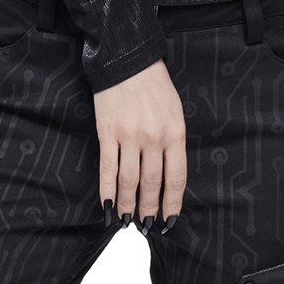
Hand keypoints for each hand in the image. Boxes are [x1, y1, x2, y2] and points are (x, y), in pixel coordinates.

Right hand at [93, 57, 186, 232]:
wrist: (127, 58)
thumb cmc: (153, 83)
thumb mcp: (174, 110)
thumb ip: (172, 140)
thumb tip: (167, 174)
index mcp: (174, 132)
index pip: (176, 178)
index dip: (172, 203)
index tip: (169, 219)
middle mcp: (153, 137)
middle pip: (151, 184)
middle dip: (149, 209)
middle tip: (146, 225)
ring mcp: (129, 136)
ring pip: (129, 182)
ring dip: (128, 205)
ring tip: (127, 220)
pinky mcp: (108, 133)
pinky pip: (107, 169)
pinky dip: (107, 191)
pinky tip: (108, 206)